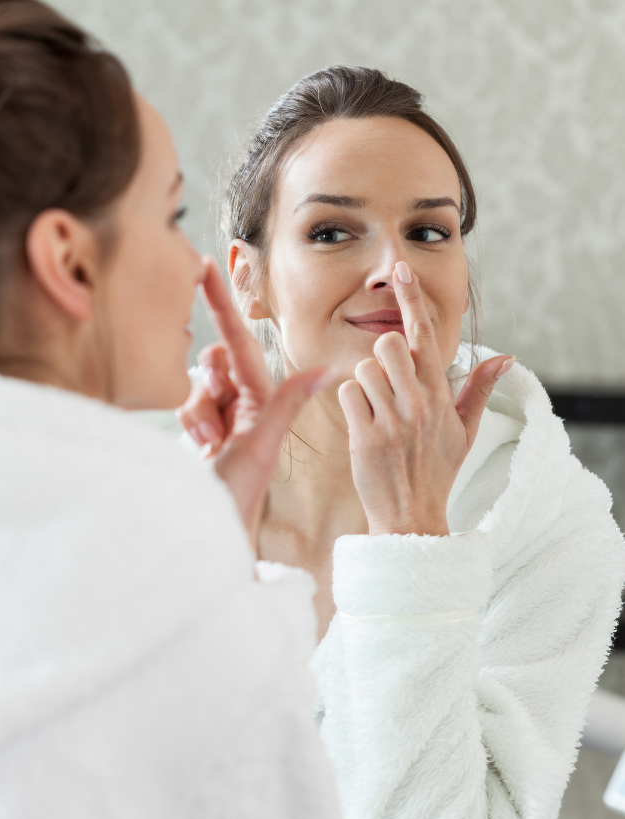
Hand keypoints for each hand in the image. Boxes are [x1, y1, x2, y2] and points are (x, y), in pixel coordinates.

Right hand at [178, 257, 330, 546]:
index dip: (220, 304)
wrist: (203, 534)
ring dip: (198, 414)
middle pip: (212, 364)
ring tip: (211, 447)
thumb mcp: (261, 445)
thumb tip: (328, 368)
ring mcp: (217, 421)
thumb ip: (285, 402)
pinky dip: (188, 427)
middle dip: (209, 384)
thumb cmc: (236, 496)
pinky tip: (200, 451)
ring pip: (195, 387)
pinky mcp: (197, 436)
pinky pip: (183, 409)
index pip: (238, 343)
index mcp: (261, 402)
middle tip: (217, 424)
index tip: (204, 265)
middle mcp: (241, 407)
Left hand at [337, 260, 513, 536]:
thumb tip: (505, 357)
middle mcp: (419, 403)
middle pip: (387, 343)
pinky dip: (350, 406)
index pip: (426, 336)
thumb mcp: (465, 431)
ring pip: (363, 369)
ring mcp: (392, 420)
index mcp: (441, 396)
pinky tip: (363, 427)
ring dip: (364, 388)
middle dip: (381, 359)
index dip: (412, 299)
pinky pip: (346, 394)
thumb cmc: (437, 470)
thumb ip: (479, 390)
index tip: (401, 270)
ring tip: (377, 415)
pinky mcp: (365, 436)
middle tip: (388, 387)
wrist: (412, 515)